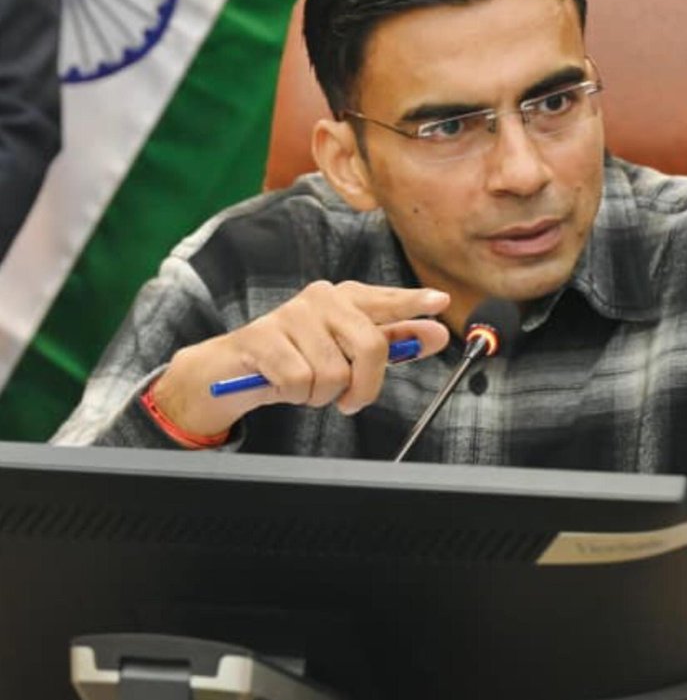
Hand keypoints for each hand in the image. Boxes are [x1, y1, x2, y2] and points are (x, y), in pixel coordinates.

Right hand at [153, 281, 451, 435]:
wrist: (234, 368)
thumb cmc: (300, 359)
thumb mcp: (348, 352)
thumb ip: (393, 342)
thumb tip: (437, 334)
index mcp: (346, 299)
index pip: (386, 300)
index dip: (412, 303)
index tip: (440, 302)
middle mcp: (322, 298)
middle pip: (370, 346)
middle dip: (365, 386)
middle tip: (350, 401)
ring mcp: (291, 314)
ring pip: (334, 373)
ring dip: (322, 395)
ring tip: (307, 385)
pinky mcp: (263, 337)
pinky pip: (300, 382)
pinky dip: (296, 395)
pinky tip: (284, 384)